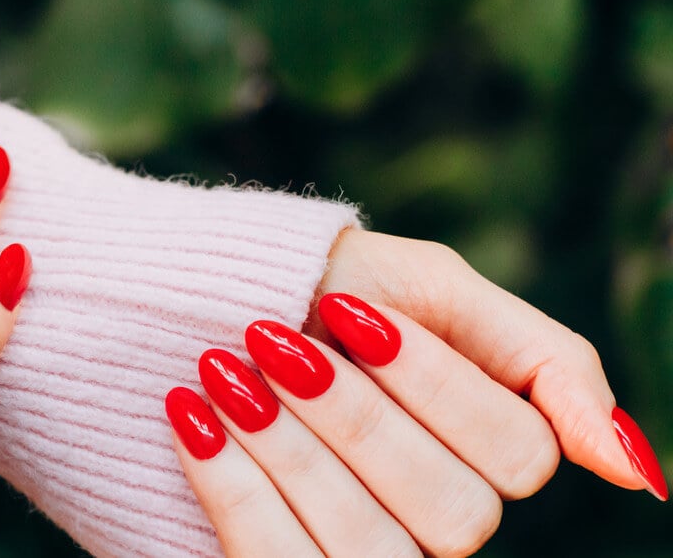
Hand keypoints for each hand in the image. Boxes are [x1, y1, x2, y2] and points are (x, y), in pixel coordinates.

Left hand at [166, 229, 664, 556]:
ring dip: (289, 449)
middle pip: (453, 512)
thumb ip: (542, 361)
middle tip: (272, 341)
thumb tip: (634, 469)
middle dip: (352, 412)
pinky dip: (231, 486)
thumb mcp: (434, 292)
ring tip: (222, 370)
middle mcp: (436, 528)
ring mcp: (362, 557)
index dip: (428, 379)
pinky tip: (193, 415)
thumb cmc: (327, 290)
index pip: (518, 456)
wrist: (205, 302)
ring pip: (370, 548)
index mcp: (482, 458)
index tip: (345, 309)